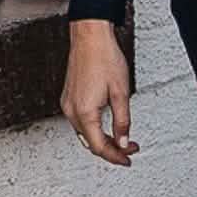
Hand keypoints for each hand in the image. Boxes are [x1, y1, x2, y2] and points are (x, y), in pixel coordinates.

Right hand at [63, 20, 138, 164]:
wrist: (90, 37)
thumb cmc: (105, 58)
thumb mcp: (121, 93)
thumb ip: (122, 122)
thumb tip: (123, 142)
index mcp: (85, 112)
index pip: (99, 147)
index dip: (115, 156)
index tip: (128, 158)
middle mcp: (72, 111)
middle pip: (90, 143)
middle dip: (110, 150)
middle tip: (128, 149)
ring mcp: (67, 104)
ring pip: (84, 134)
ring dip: (102, 140)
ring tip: (120, 139)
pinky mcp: (68, 98)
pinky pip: (79, 122)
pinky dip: (93, 129)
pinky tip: (105, 127)